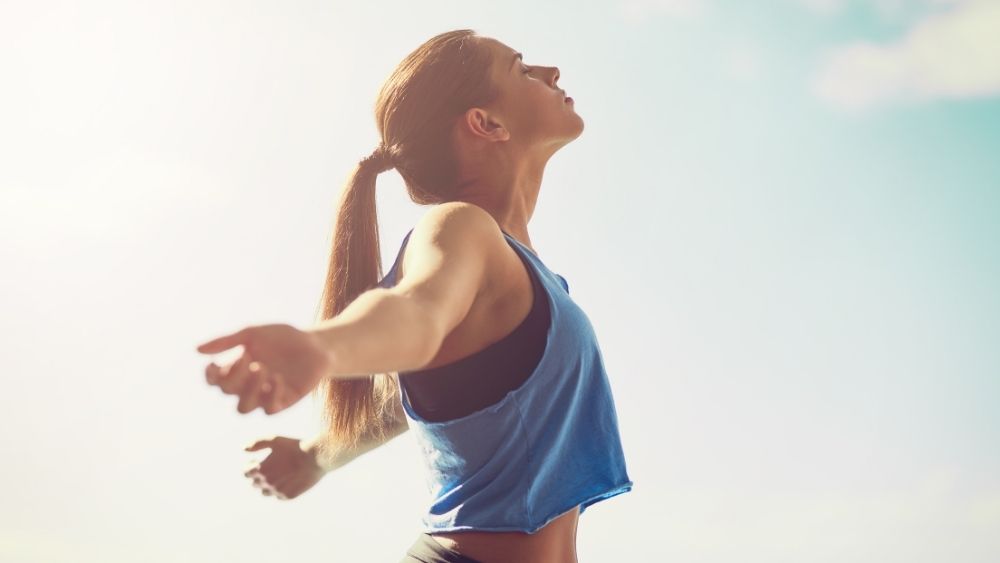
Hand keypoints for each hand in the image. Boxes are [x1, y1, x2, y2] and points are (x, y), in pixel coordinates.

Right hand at [197, 323, 331, 414]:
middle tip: (249, 357)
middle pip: (227, 392)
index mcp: (238, 369)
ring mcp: (265, 396)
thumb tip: (196, 350)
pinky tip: (278, 378)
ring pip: (243, 408)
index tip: (214, 364)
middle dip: (234, 376)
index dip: (210, 376)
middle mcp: (248, 385)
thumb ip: (227, 342)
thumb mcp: (254, 334)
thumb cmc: (284, 338)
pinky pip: (269, 409)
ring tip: (263, 369)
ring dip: (249, 389)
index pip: (215, 380)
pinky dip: (270, 394)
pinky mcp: (283, 402)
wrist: (316, 344)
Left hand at [243, 436, 326, 499]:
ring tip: (281, 475)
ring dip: (269, 485)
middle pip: (255, 484)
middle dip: (260, 476)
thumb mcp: (274, 439)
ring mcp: (277, 491)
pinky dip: (282, 490)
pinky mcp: (288, 496)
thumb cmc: (295, 446)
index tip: (258, 462)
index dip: (251, 467)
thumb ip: (256, 443)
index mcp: (260, 469)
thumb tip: (243, 449)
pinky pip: (279, 496)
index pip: (246, 473)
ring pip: (266, 493)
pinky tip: (291, 479)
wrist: (316, 457)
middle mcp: (266, 482)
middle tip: (273, 467)